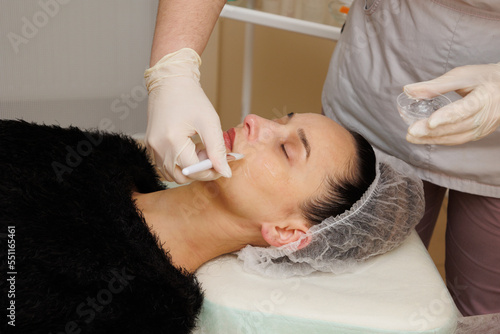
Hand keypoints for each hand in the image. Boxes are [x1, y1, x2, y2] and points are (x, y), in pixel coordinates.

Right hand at [144, 48, 230, 182]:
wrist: (170, 82)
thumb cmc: (191, 98)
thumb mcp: (209, 122)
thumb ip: (218, 150)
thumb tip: (225, 172)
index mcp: (172, 140)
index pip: (194, 169)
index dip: (211, 170)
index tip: (222, 162)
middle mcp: (158, 147)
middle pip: (181, 177)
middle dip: (199, 171)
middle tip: (210, 155)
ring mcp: (152, 147)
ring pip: (172, 174)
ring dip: (189, 169)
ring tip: (199, 150)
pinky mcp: (151, 146)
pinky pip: (165, 166)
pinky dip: (179, 164)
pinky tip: (189, 149)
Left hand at [404, 63, 499, 144]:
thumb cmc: (485, 78)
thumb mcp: (461, 76)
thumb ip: (434, 85)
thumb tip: (408, 90)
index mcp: (484, 98)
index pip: (464, 110)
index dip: (446, 117)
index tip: (430, 122)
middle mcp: (486, 117)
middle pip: (457, 126)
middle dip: (433, 131)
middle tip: (412, 131)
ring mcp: (483, 128)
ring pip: (457, 137)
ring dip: (433, 138)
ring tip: (413, 137)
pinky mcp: (479, 133)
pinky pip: (459, 139)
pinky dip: (441, 139)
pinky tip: (426, 138)